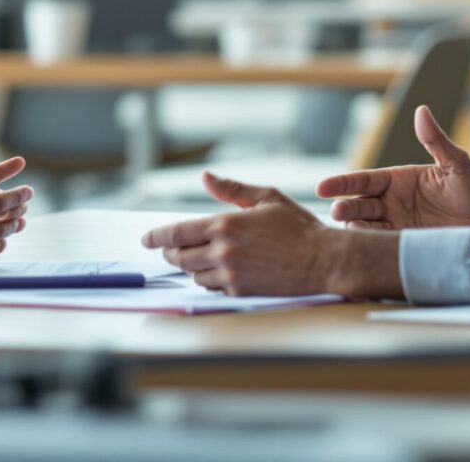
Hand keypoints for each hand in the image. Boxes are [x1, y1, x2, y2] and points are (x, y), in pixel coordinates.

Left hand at [139, 172, 399, 297]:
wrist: (322, 261)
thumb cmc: (298, 227)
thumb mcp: (266, 198)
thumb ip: (232, 189)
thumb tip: (206, 177)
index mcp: (225, 225)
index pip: (177, 233)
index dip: (157, 237)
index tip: (147, 239)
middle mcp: (222, 251)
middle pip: (180, 257)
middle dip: (171, 253)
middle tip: (169, 250)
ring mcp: (230, 275)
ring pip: (195, 275)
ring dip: (192, 267)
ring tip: (198, 259)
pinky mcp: (240, 292)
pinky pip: (213, 288)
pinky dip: (211, 280)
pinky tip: (220, 272)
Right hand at [315, 107, 469, 230]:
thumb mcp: (457, 164)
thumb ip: (436, 141)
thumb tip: (422, 111)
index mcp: (398, 180)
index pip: (363, 180)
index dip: (341, 183)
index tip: (321, 187)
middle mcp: (391, 202)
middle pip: (358, 204)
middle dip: (345, 207)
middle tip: (337, 210)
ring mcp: (396, 225)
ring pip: (365, 226)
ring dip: (355, 228)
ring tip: (352, 230)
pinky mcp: (404, 245)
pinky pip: (382, 244)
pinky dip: (371, 245)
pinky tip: (366, 248)